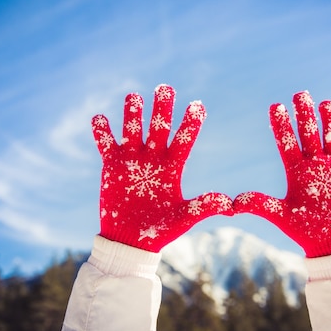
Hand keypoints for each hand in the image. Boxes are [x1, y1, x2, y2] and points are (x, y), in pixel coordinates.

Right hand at [92, 84, 232, 251]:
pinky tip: (100, 119)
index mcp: (172, 166)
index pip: (184, 139)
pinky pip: (106, 144)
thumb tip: (230, 204)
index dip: (190, 122)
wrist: (131, 242)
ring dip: (133, 114)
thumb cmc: (160, 230)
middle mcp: (153, 157)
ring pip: (133, 129)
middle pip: (159, 127)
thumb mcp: (184, 217)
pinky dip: (102, 131)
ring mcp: (132, 159)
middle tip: (165, 88)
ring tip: (135, 97)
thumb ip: (204, 206)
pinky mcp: (111, 165)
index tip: (198, 105)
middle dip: (162, 108)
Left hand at [234, 91, 330, 257]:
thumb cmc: (304, 230)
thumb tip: (233, 203)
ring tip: (325, 104)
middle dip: (304, 114)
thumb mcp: (280, 215)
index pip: (286, 141)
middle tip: (299, 94)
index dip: (281, 125)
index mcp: (295, 169)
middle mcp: (314, 163)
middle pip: (308, 132)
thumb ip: (259, 204)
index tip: (275, 106)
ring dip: (329, 120)